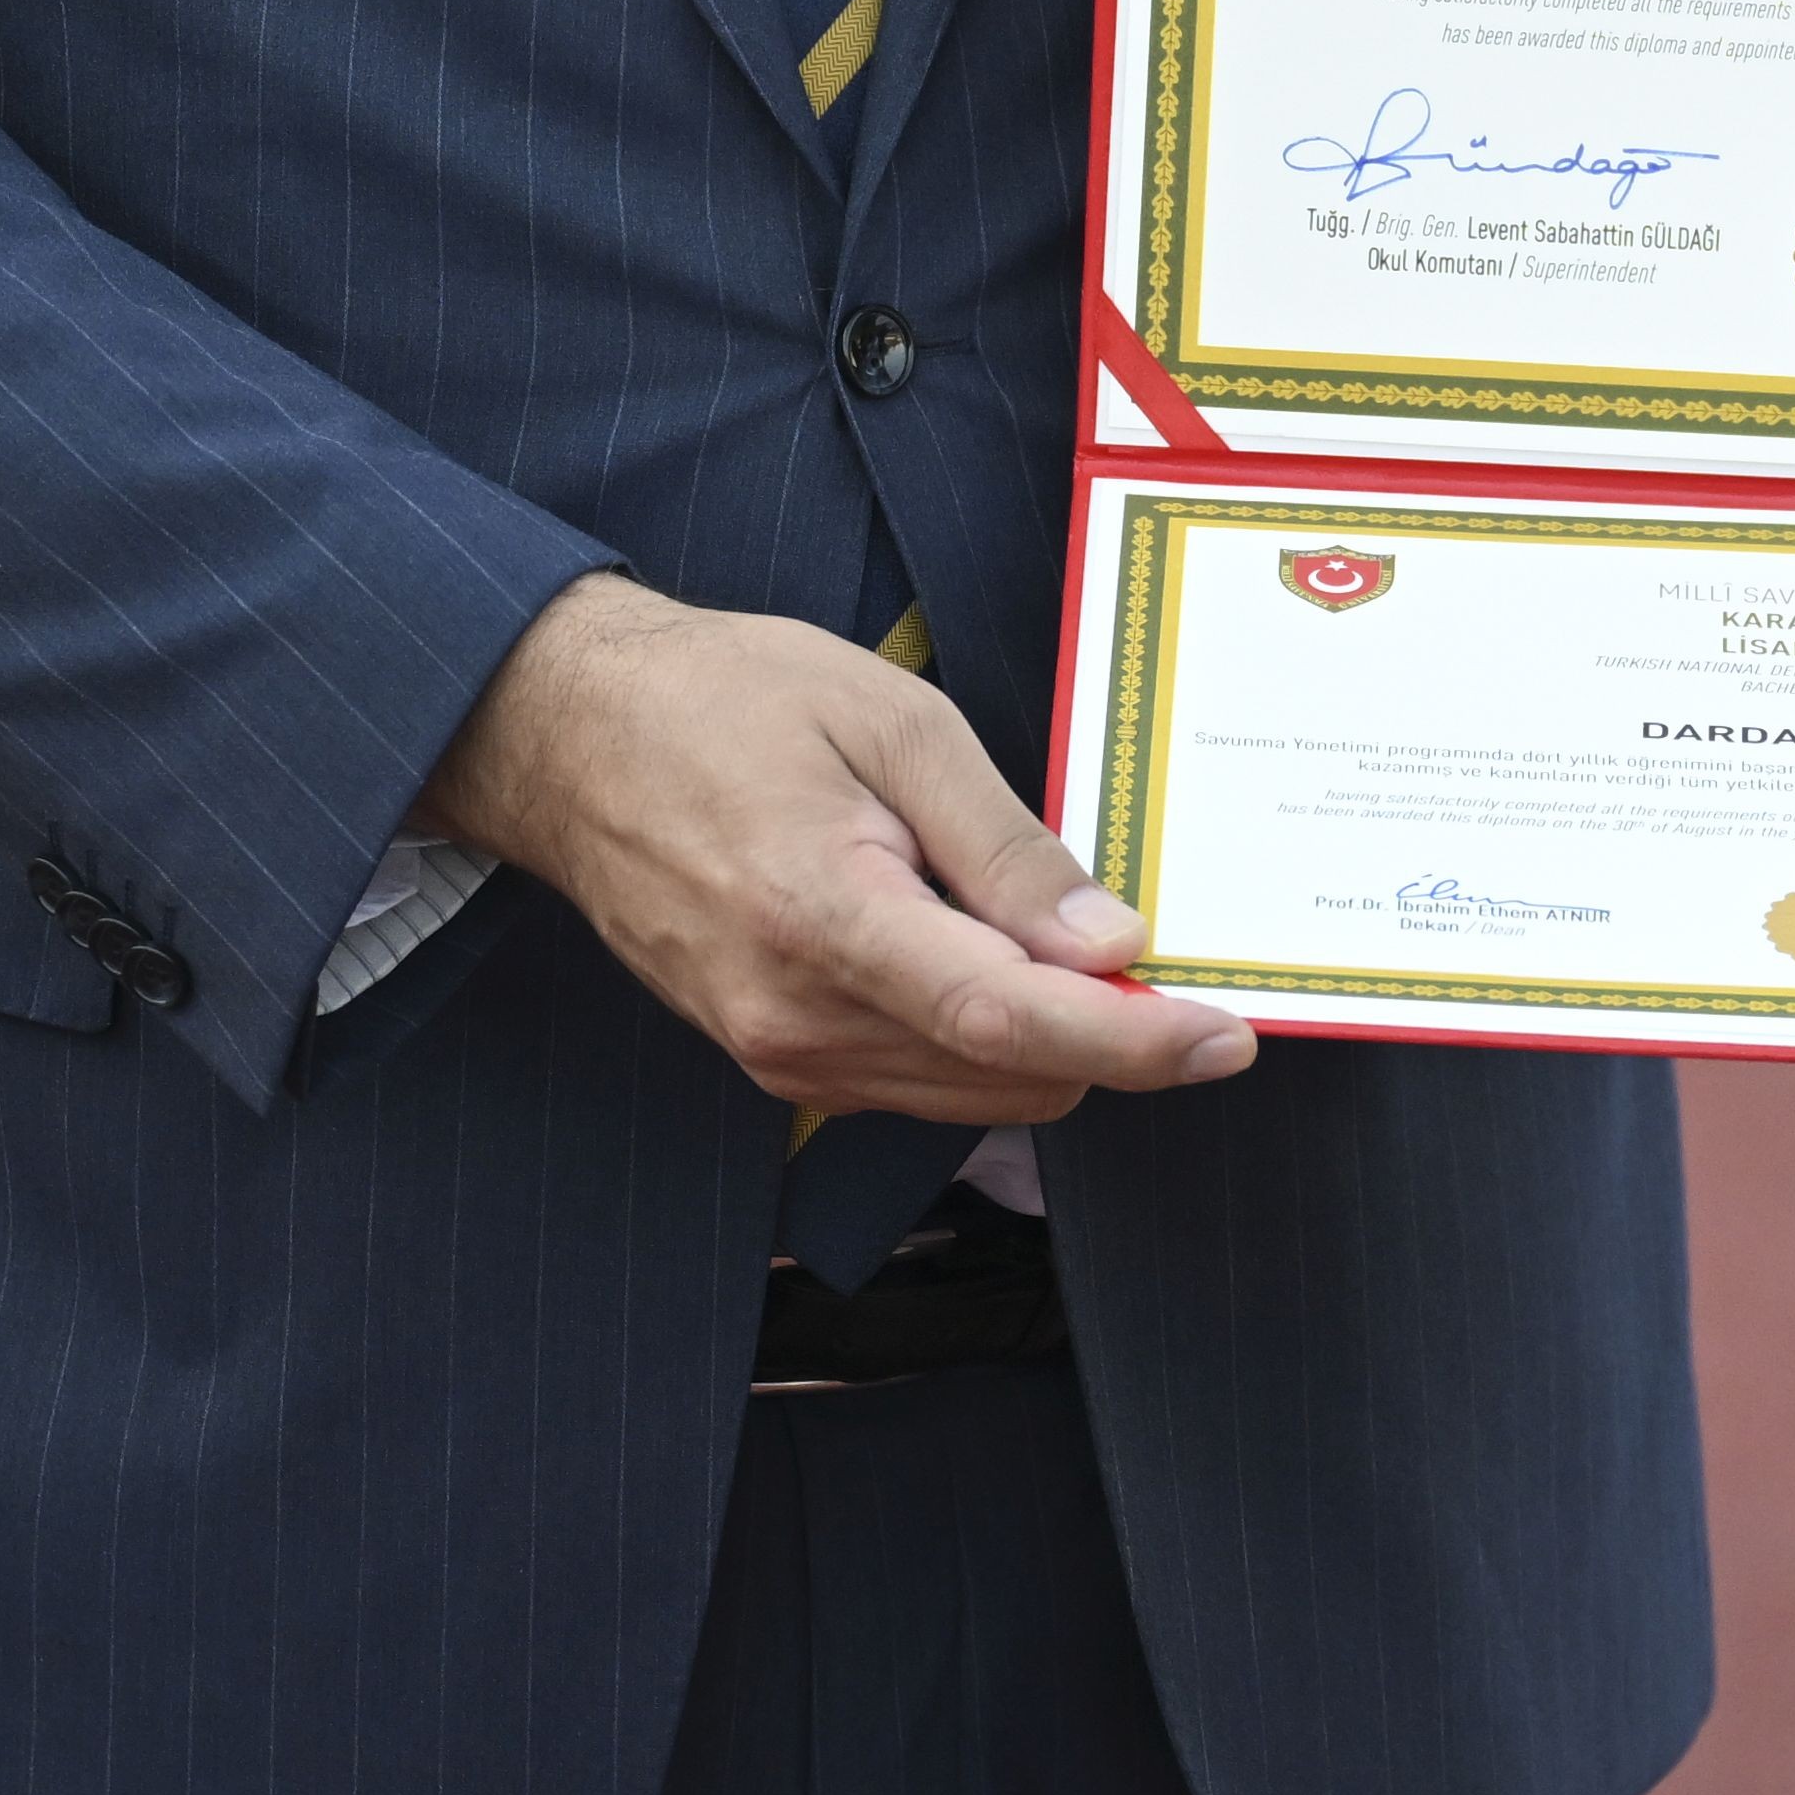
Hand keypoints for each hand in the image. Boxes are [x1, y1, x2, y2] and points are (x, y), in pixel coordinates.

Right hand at [418, 577, 1254, 1128]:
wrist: (570, 738)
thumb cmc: (728, 703)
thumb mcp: (894, 725)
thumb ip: (1005, 845)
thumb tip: (1107, 943)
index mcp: (826, 921)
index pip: (1011, 1021)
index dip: (1134, 1040)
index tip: (1223, 1038)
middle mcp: (794, 1017)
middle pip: (1009, 1076)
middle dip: (1104, 1029)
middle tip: (1147, 943)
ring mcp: (773, 1051)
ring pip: (971, 1091)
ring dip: (1043, 1035)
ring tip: (1052, 928)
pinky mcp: (767, 1055)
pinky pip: (913, 1078)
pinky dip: (978, 1035)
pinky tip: (981, 947)